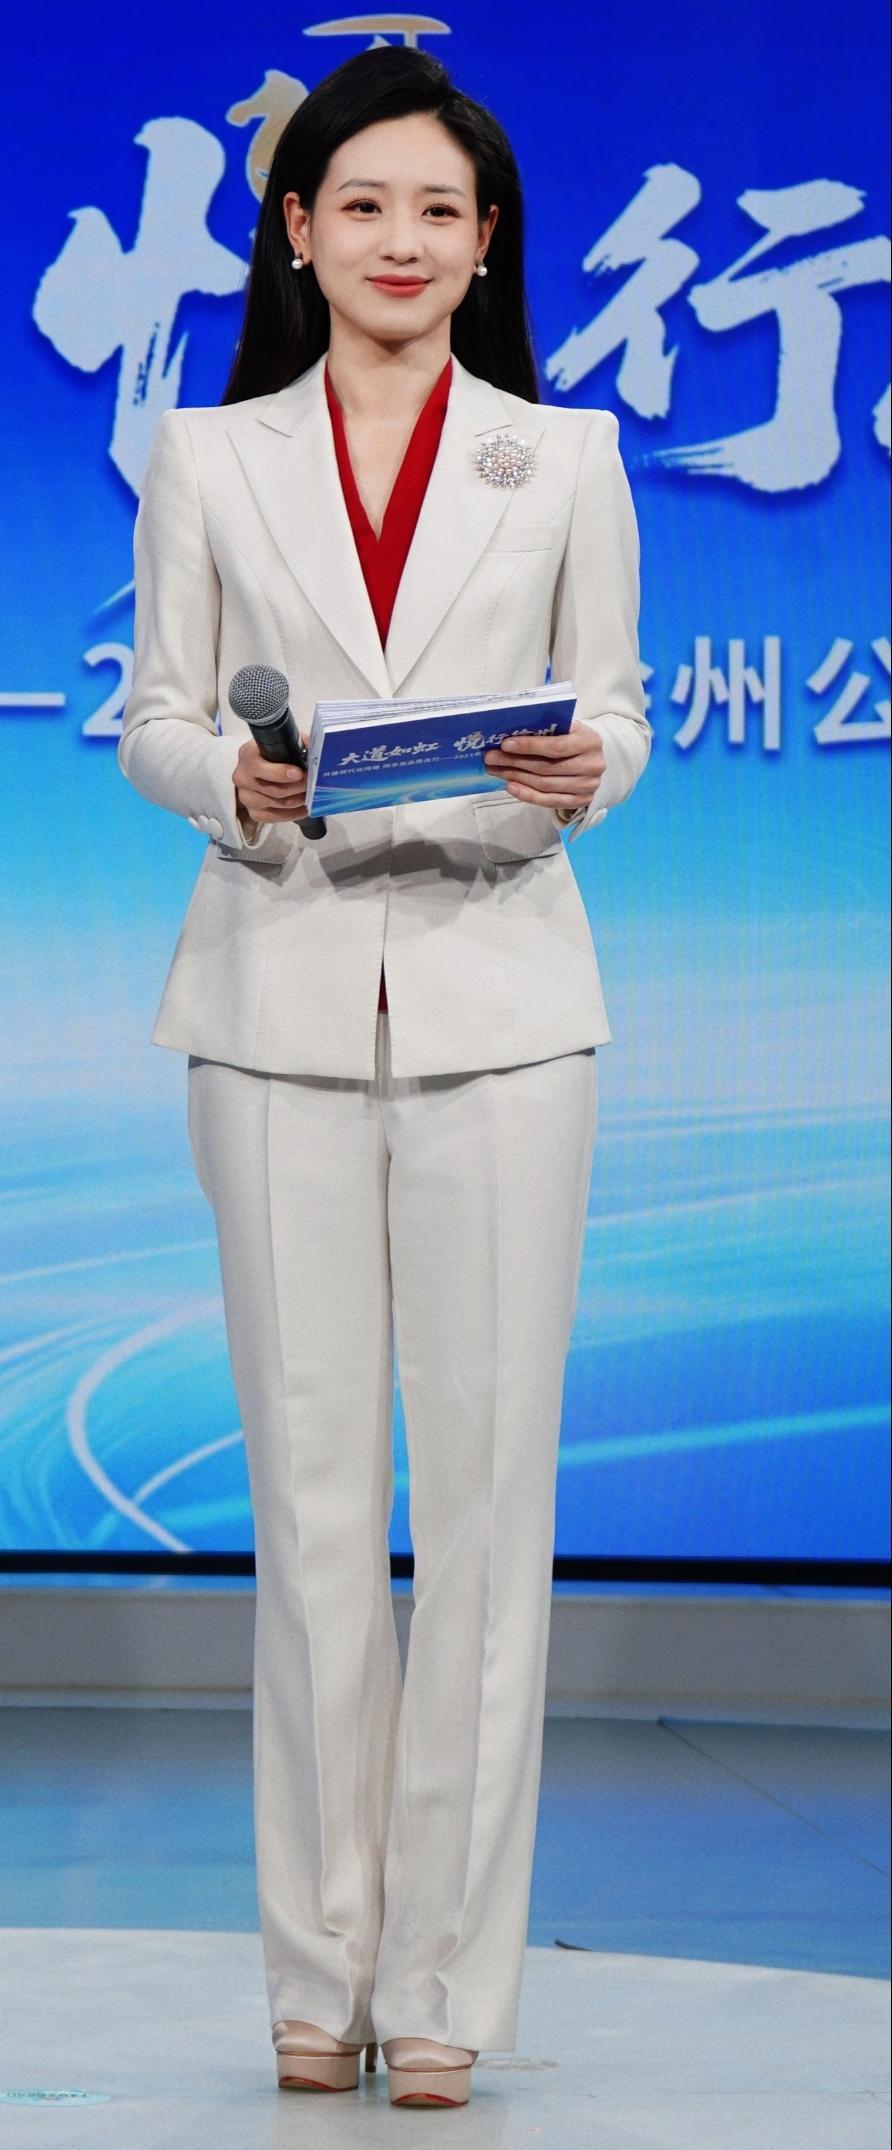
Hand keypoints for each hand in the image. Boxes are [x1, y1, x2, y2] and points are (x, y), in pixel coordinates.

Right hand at [233, 736, 308, 825]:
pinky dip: (293, 814)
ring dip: (299, 800)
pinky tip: (304, 808)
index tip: (299, 773)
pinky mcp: (254, 813)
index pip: (259, 767)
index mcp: (247, 755)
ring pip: (278, 803)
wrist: (258, 768)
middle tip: (313, 783)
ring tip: (312, 794)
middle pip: (273, 789)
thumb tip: (318, 752)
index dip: (280, 772)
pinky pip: (275, 817)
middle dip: (298, 787)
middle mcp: (242, 777)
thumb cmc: (272, 754)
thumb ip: (297, 744)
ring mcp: (246, 797)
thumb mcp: (282, 742)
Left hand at [483, 717, 604, 811]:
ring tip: (497, 771)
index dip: (529, 746)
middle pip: (547, 767)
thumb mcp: (567, 728)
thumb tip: (511, 732)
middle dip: (515, 762)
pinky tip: (511, 787)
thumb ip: (547, 729)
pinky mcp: (581, 801)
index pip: (556, 747)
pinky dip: (528, 795)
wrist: (593, 758)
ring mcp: (588, 786)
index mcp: (589, 741)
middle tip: (492, 759)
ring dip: (517, 778)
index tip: (505, 744)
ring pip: (545, 785)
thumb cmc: (573, 739)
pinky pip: (550, 801)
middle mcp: (592, 765)